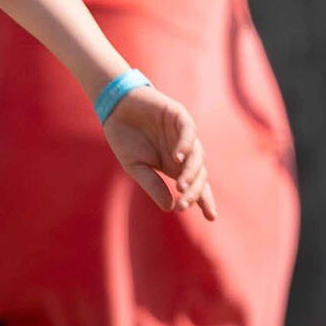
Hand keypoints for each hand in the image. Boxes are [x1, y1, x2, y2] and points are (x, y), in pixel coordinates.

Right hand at [101, 84, 215, 221]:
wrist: (114, 108)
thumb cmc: (124, 137)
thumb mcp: (135, 167)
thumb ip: (153, 185)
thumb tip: (170, 208)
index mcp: (175, 166)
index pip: (196, 185)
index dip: (204, 200)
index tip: (211, 217)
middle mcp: (184, 151)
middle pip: (199, 174)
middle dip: (194, 191)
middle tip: (183, 203)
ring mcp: (183, 134)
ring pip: (197, 155)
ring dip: (191, 172)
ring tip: (181, 186)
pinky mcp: (179, 116)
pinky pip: (189, 131)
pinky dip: (185, 144)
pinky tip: (177, 157)